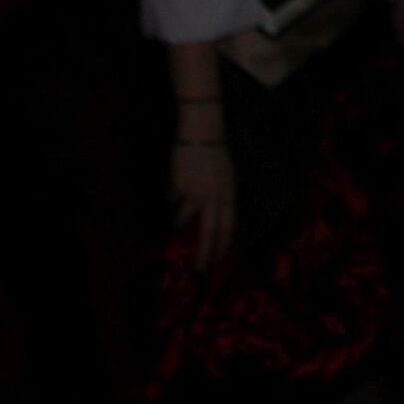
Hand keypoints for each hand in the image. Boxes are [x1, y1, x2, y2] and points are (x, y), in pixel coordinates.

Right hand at [171, 138, 236, 269]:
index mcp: (229, 195)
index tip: (218, 260)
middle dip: (205, 253)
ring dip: (180, 222)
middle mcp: (214, 197)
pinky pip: (174, 200)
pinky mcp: (180, 187)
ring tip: (177, 223)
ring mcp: (196, 193)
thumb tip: (215, 218)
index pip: (229, 228)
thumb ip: (222, 198)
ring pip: (185, 218)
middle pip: (210, 232)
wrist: (202, 134)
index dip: (223, 246)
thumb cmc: (215, 154)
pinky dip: (174, 198)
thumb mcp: (227, 178)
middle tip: (200, 268)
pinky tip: (175, 189)